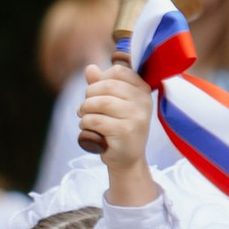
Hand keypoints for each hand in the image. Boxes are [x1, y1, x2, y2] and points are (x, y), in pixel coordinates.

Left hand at [79, 58, 158, 204]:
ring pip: (100, 102)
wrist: (127, 159)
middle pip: (107, 85)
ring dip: (85, 109)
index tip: (95, 93)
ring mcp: (137, 116)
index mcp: (142, 89)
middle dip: (89, 95)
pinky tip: (88, 129)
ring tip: (84, 117)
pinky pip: (96, 120)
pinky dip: (85, 123)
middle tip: (84, 108)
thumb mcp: (112, 103)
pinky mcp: (126, 131)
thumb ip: (101, 84)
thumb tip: (89, 68)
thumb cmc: (118, 127)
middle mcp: (143, 101)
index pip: (118, 71)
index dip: (100, 79)